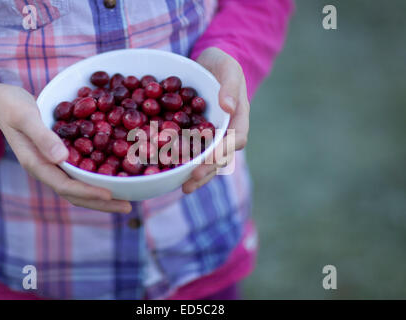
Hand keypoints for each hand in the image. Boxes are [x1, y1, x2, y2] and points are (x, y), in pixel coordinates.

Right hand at [0, 83, 131, 212]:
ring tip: (126, 198)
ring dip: (102, 195)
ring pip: (80, 186)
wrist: (2, 103)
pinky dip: (98, 178)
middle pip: (76, 194)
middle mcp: (48, 170)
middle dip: (101, 202)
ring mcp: (54, 166)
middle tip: (128, 206)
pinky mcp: (60, 158)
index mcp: (37, 165)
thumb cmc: (11, 107)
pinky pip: (82, 172)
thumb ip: (42, 137)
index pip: (65, 186)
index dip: (88, 192)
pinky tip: (115, 175)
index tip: (110, 195)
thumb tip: (62, 159)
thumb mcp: (24, 117)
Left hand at [182, 47, 249, 193]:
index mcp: (238, 118)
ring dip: (195, 175)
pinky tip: (168, 172)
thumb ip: (230, 85)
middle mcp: (226, 132)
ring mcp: (210, 137)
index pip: (236, 139)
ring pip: (205, 160)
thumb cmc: (222, 63)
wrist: (208, 63)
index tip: (211, 158)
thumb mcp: (228, 67)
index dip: (224, 150)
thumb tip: (228, 106)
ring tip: (183, 187)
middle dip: (207, 170)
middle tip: (191, 181)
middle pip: (220, 157)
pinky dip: (181, 162)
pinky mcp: (194, 136)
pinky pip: (189, 151)